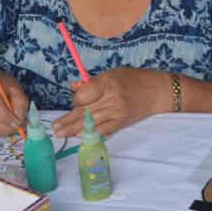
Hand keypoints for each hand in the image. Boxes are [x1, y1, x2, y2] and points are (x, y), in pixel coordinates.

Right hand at [0, 70, 27, 136]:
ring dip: (4, 130)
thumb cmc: (2, 83)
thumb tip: (19, 119)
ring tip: (14, 126)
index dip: (6, 117)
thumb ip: (20, 101)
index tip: (18, 123)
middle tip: (19, 127)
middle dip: (7, 127)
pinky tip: (6, 126)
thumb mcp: (15, 86)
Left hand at [52, 68, 166, 137]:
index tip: (77, 100)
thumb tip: (73, 86)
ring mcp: (117, 112)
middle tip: (54, 128)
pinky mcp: (122, 122)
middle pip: (84, 111)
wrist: (157, 91)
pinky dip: (91, 134)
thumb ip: (92, 82)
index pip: (83, 95)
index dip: (76, 99)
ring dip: (73, 129)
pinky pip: (104, 130)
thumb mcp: (112, 74)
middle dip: (67, 120)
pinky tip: (80, 137)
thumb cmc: (134, 79)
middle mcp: (111, 98)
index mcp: (107, 82)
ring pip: (90, 122)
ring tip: (60, 134)